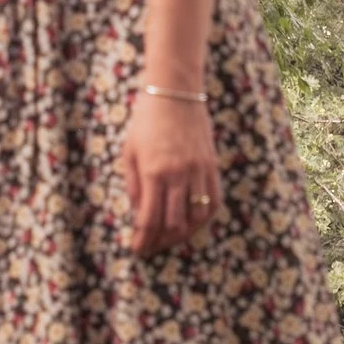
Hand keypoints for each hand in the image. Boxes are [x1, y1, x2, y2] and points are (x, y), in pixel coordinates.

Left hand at [122, 89, 220, 255]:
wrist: (175, 93)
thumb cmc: (146, 121)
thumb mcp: (129, 152)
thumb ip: (134, 186)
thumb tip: (139, 215)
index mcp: (154, 172)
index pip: (149, 219)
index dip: (143, 240)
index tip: (137, 250)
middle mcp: (179, 175)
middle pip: (173, 224)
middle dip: (161, 241)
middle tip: (151, 247)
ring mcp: (199, 171)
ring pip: (196, 217)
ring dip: (183, 234)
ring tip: (171, 238)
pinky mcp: (212, 166)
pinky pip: (214, 201)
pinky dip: (204, 218)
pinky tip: (193, 222)